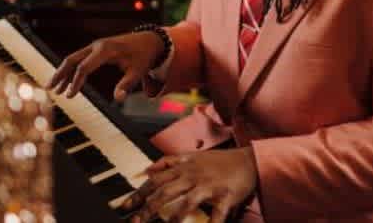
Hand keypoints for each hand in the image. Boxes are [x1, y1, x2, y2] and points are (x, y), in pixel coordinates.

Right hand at [47, 31, 164, 100]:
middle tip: (50, 89)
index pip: (84, 67)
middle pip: (72, 59)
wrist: (149, 41)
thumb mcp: (138, 72)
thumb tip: (118, 99)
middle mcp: (97, 46)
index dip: (75, 82)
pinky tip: (66, 82)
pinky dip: (71, 70)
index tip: (70, 96)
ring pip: (73, 59)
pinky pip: (80, 59)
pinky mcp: (96, 49)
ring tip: (53, 88)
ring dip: (63, 73)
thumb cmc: (143, 57)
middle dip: (60, 74)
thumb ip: (127, 85)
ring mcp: (95, 46)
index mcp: (105, 50)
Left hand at [122, 148, 257, 222]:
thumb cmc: (219, 161)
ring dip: (175, 216)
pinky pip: (217, 214)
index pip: (155, 180)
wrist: (248, 160)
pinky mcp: (225, 196)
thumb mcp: (192, 156)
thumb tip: (148, 169)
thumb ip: (169, 161)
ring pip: (187, 202)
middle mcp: (193, 176)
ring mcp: (209, 186)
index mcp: (184, 167)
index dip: (138, 194)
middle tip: (136, 222)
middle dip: (148, 208)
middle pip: (166, 192)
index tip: (124, 206)